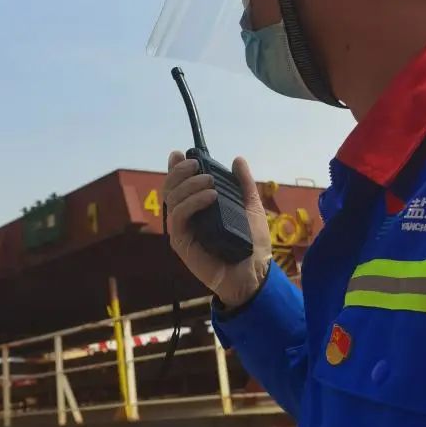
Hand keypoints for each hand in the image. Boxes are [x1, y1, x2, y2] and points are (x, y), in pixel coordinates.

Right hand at [163, 152, 271, 308]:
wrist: (255, 272)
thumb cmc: (252, 243)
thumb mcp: (251, 207)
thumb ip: (244, 184)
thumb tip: (238, 159)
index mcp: (197, 208)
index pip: (179, 185)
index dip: (175, 169)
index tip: (179, 154)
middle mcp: (186, 218)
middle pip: (170, 189)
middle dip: (179, 172)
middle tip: (196, 164)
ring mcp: (182, 230)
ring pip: (173, 200)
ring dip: (189, 185)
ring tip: (210, 181)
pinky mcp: (181, 243)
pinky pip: (180, 217)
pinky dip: (192, 202)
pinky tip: (210, 196)